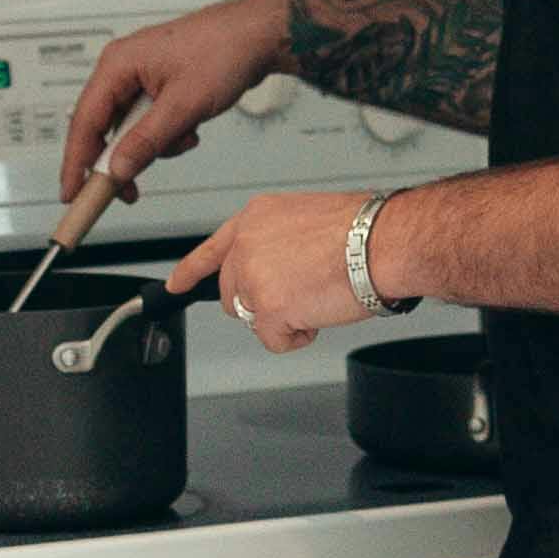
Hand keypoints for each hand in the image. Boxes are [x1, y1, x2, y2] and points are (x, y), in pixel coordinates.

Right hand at [58, 0, 292, 202]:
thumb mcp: (183, 105)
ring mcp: (141, 78)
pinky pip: (149, 123)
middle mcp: (123, 69)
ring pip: (130, 130)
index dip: (76, 162)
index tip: (73, 193)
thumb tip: (117, 169)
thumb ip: (146, 141)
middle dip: (122, 160)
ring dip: (154, 146)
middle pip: (104, 129)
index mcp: (118, 64)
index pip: (85, 121)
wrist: (259, 34)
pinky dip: (167, 135)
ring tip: (184, 138)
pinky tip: (190, 128)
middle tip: (129, 192)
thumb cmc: (224, 50)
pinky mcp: (158, 86)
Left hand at [167, 187, 391, 351]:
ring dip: (284, 317)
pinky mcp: (267, 307)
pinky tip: (318, 312)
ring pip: (255, 318)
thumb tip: (281, 266)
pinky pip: (273, 339)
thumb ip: (280, 242)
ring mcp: (253, 277)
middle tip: (299, 296)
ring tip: (317, 295)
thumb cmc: (363, 229)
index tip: (176, 284)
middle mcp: (247, 244)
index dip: (191, 271)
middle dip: (262, 303)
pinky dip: (296, 336)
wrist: (382, 241)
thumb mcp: (308, 218)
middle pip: (234, 294)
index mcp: (256, 218)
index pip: (212, 249)